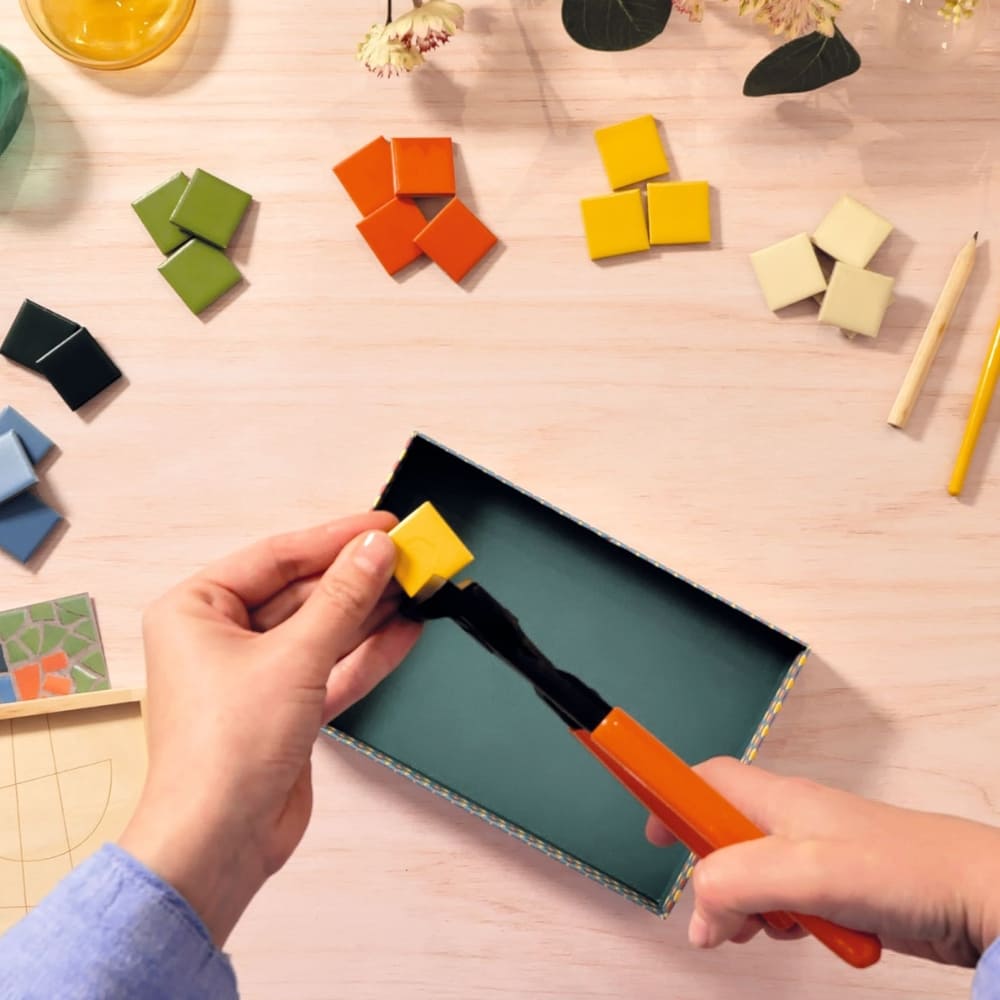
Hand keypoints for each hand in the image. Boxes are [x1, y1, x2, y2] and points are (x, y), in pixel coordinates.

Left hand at [119, 513, 420, 945]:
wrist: (219, 843)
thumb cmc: (224, 752)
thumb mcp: (294, 658)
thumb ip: (342, 599)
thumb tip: (375, 550)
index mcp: (197, 610)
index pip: (278, 556)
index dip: (335, 538)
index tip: (383, 525)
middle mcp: (221, 637)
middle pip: (303, 591)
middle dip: (358, 577)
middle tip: (409, 557)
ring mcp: (256, 675)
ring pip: (322, 629)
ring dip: (369, 611)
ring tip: (417, 587)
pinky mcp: (285, 708)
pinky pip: (331, 666)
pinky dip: (367, 651)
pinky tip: (405, 631)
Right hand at [646, 757, 999, 966]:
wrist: (974, 896)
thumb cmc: (901, 867)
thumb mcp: (803, 871)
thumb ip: (737, 883)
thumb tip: (697, 916)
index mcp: (775, 799)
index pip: (704, 780)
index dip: (671, 797)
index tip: (650, 834)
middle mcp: (790, 820)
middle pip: (722, 840)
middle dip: (714, 881)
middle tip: (723, 916)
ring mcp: (814, 853)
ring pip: (753, 880)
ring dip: (753, 912)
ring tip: (777, 930)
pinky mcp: (837, 887)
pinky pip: (789, 905)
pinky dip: (789, 925)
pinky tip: (813, 935)